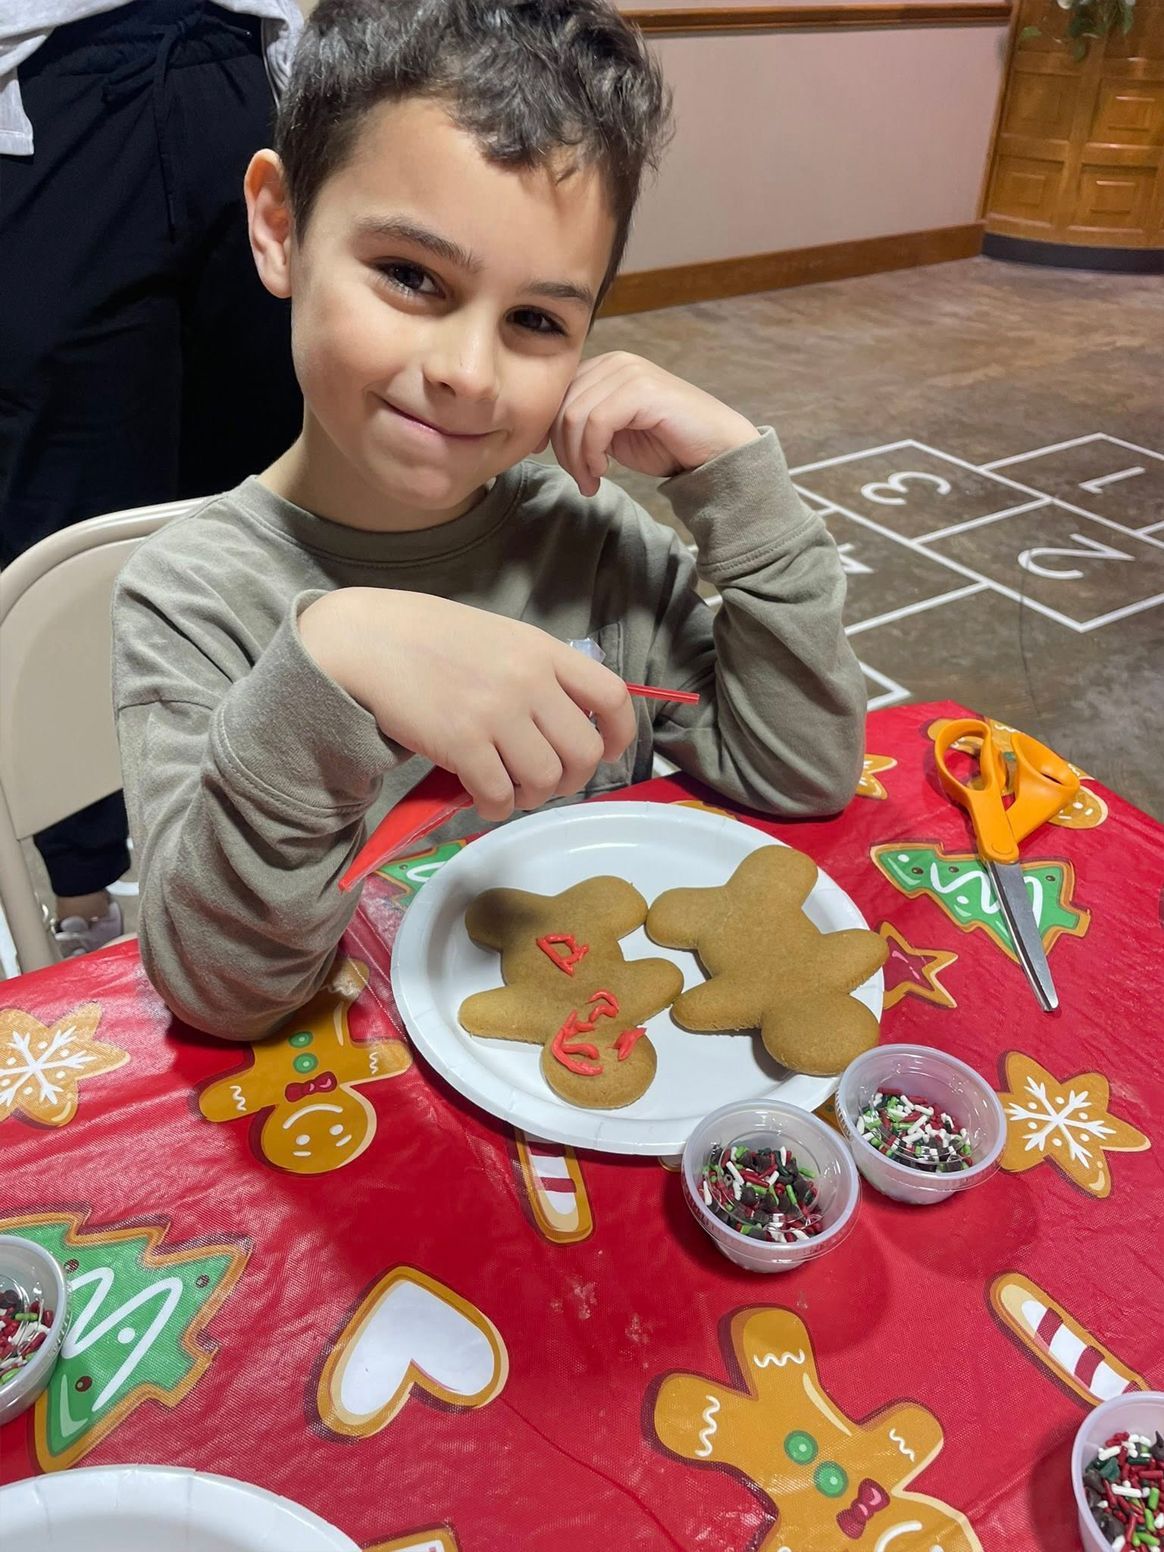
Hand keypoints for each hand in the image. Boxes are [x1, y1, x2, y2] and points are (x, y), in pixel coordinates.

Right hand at [299, 591, 635, 820]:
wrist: (368, 640)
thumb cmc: (432, 640)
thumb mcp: (501, 639)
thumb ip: (539, 674)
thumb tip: (571, 726)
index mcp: (543, 650)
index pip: (611, 696)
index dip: (619, 735)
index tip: (604, 753)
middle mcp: (528, 680)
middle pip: (583, 752)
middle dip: (571, 779)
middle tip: (544, 781)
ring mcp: (496, 712)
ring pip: (545, 779)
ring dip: (531, 796)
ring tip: (509, 789)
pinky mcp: (461, 742)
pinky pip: (500, 795)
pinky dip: (496, 807)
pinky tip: (482, 798)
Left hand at [547, 352, 758, 496]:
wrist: (715, 451)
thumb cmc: (667, 443)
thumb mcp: (613, 433)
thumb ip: (584, 424)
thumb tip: (546, 436)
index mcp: (605, 367)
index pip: (557, 394)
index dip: (546, 428)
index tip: (546, 457)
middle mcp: (615, 362)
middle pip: (561, 405)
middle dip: (562, 450)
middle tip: (581, 480)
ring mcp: (629, 372)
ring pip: (574, 415)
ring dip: (576, 458)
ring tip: (591, 481)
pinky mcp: (641, 390)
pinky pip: (595, 422)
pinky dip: (591, 453)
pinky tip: (604, 470)